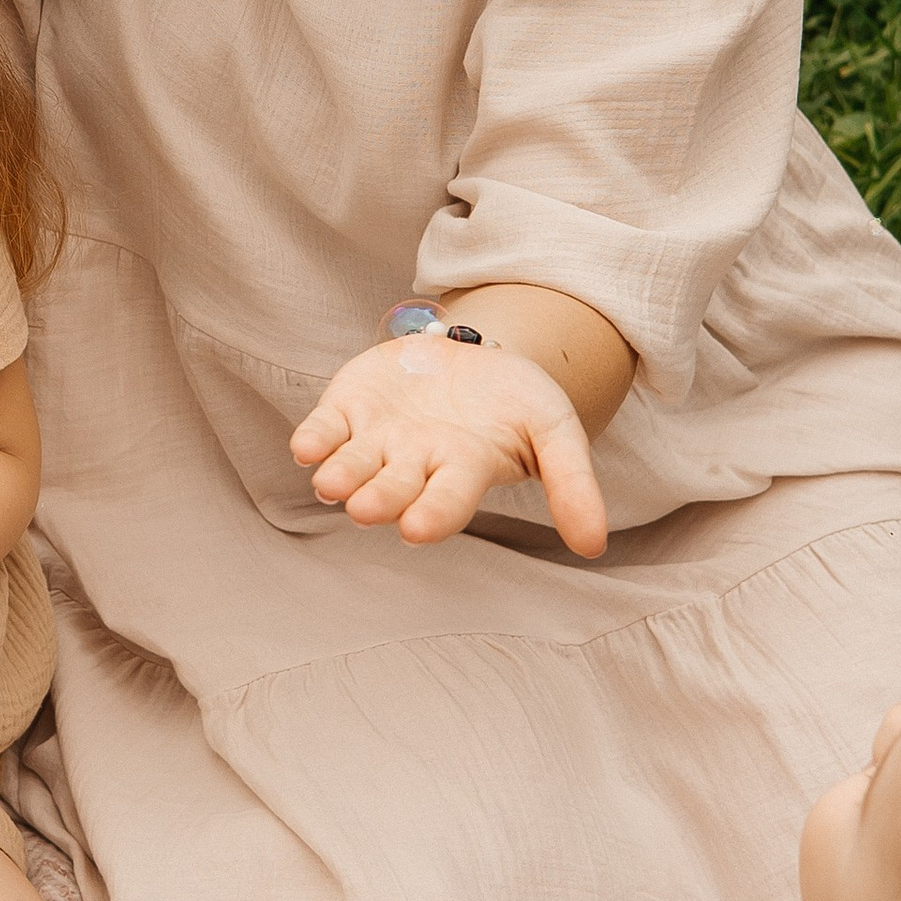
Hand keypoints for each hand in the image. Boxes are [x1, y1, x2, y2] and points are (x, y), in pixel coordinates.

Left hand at [289, 333, 608, 555]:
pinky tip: (305, 446)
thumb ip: (573, 482)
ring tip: (330, 483)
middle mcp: (414, 462)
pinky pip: (325, 428)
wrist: (475, 355)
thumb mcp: (556, 429)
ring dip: (340, 474)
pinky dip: (314, 437)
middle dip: (380, 498)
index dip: (434, 513)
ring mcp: (377, 437)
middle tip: (365, 509)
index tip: (418, 529)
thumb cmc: (515, 401)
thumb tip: (594, 546)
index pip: (448, 499)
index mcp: (463, 470)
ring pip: (352, 464)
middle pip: (394, 487)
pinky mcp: (348, 408)